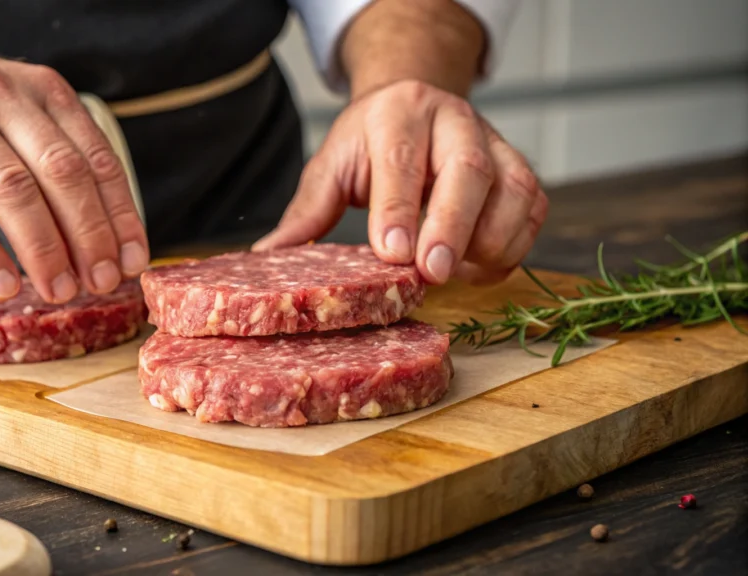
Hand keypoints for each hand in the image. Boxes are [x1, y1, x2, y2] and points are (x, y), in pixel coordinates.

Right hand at [0, 38, 148, 301]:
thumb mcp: (10, 110)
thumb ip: (51, 153)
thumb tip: (100, 233)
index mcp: (42, 92)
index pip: (97, 159)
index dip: (121, 215)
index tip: (135, 261)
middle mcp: (3, 98)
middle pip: (63, 174)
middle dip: (91, 236)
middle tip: (103, 283)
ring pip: (13, 189)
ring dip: (44, 249)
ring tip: (60, 291)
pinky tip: (1, 284)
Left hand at [254, 79, 547, 285]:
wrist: (417, 101)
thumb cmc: (371, 141)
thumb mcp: (332, 165)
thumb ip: (307, 210)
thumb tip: (269, 256)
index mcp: (399, 113)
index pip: (401, 159)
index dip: (399, 207)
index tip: (392, 252)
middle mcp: (454, 121)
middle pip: (468, 169)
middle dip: (452, 225)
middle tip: (432, 272)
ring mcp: (496, 143)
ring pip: (513, 190)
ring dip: (489, 241)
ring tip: (454, 272)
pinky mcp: (520, 170)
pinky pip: (532, 209)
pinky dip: (513, 246)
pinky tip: (479, 266)